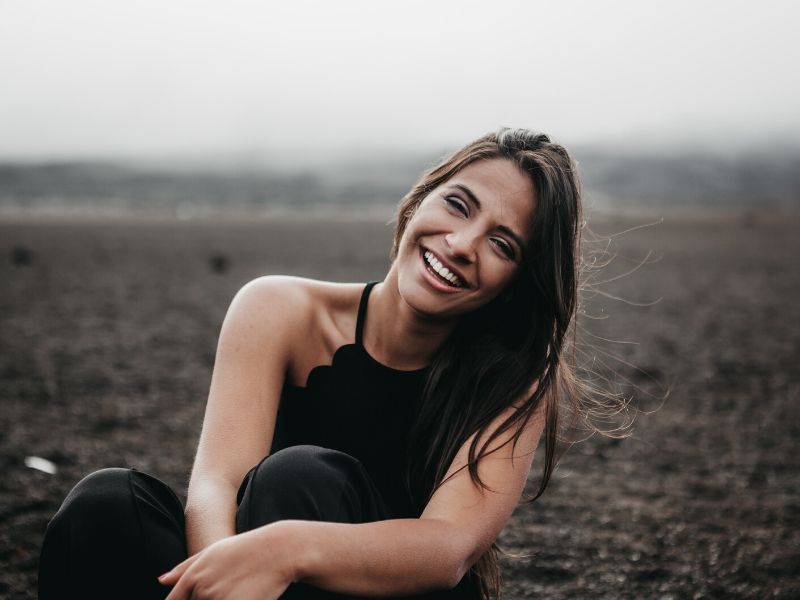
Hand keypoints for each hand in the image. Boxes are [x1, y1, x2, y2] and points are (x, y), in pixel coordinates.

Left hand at [160, 528, 292, 599]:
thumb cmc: (247, 549)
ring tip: (239, 590)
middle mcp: (201, 588)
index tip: (204, 596)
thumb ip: (184, 567)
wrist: (279, 549)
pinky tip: (247, 596)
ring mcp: (217, 599)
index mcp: (193, 575)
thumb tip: (160, 581)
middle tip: (230, 588)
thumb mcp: (214, 552)